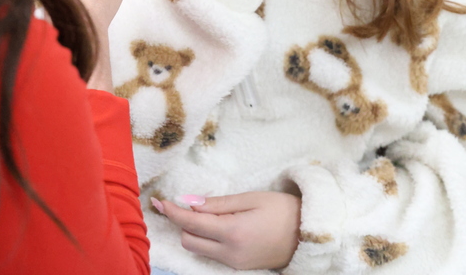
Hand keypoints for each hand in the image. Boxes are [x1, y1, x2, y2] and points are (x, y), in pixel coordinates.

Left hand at [153, 192, 300, 270]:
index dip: (172, 212)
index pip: (191, 223)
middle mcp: (229, 253)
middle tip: (180, 202)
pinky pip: (212, 254)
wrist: (307, 235)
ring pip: (198, 249)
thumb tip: (189, 202)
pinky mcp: (238, 267)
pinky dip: (206, 240)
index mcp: (232, 232)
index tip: (158, 201)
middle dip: (182, 222)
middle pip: (189, 240)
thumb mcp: (250, 198)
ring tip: (200, 212)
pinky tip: (212, 225)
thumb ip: (218, 203)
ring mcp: (233, 264)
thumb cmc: (282, 209)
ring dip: (193, 232)